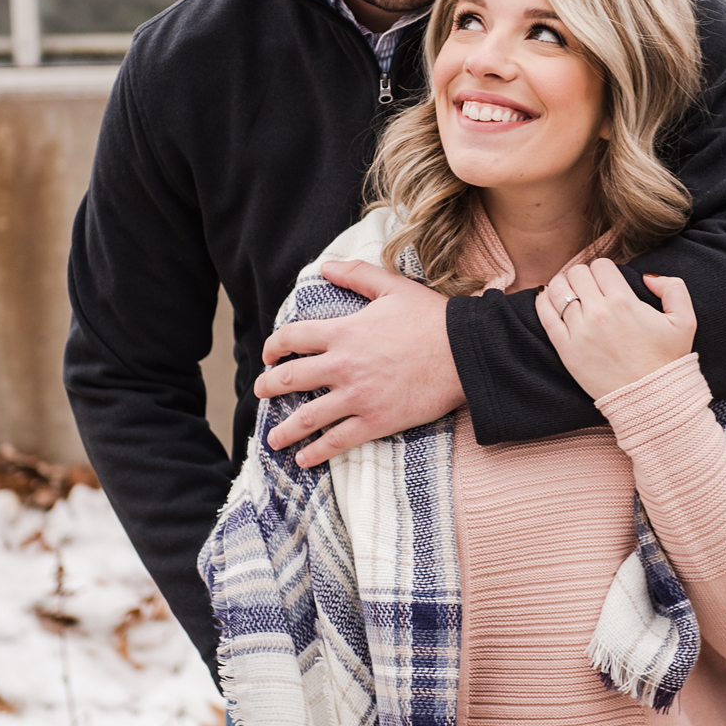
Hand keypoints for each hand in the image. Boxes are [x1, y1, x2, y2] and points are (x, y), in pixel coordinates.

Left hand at [255, 260, 462, 466]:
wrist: (465, 354)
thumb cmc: (432, 318)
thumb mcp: (393, 287)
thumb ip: (357, 275)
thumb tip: (326, 266)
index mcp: (343, 332)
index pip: (293, 338)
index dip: (275, 346)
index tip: (269, 354)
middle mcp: (343, 366)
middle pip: (291, 379)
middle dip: (269, 386)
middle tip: (260, 391)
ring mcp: (357, 397)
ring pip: (308, 416)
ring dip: (285, 429)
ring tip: (272, 439)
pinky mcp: (376, 421)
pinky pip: (338, 441)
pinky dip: (317, 452)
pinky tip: (304, 459)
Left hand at [535, 261, 695, 399]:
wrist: (650, 399)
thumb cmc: (667, 361)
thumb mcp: (685, 321)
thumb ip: (674, 288)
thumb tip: (648, 276)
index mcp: (624, 302)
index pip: (601, 265)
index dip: (604, 269)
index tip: (606, 280)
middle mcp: (598, 313)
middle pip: (577, 273)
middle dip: (583, 275)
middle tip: (588, 286)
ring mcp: (579, 332)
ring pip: (558, 289)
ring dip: (562, 285)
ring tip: (569, 292)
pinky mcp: (566, 349)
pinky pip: (545, 315)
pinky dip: (543, 302)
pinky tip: (548, 299)